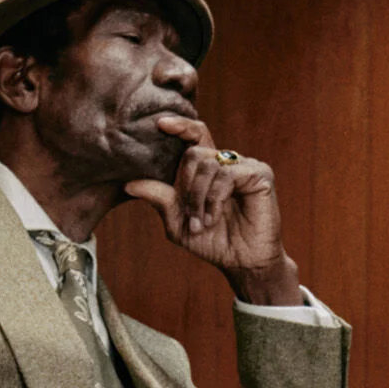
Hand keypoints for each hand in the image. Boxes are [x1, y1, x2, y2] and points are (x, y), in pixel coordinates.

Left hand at [123, 115, 303, 305]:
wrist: (242, 263)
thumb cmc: (213, 242)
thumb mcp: (178, 222)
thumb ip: (159, 198)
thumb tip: (128, 183)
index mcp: (208, 169)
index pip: (194, 136)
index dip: (180, 126)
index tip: (160, 124)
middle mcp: (226, 163)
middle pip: (194, 153)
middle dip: (186, 187)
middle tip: (190, 216)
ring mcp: (245, 166)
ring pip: (207, 164)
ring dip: (198, 198)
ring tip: (202, 222)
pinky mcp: (259, 174)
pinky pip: (226, 175)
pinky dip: (214, 199)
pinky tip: (214, 218)